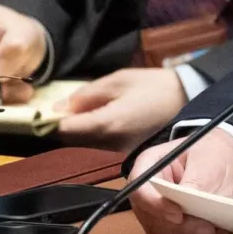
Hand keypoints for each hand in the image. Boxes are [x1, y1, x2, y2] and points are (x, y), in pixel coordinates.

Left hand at [53, 68, 188, 149]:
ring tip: (81, 110)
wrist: (189, 100)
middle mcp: (111, 144)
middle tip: (61, 107)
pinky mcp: (127, 154)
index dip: (50, 121)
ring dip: (78, 130)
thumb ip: (87, 94)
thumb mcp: (119, 80)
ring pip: (85, 145)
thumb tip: (59, 107)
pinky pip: (100, 146)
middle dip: (63, 125)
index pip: (65, 130)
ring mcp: (120, 152)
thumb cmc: (154, 86)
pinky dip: (92, 134)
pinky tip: (98, 118)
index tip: (43, 110)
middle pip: (72, 141)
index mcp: (108, 123)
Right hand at [129, 132, 232, 233]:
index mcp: (149, 165)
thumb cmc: (210, 153)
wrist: (221, 162)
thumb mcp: (208, 159)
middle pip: (152, 217)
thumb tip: (190, 202)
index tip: (178, 214)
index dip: (156, 205)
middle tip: (208, 230)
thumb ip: (197, 180)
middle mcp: (147, 192)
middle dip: (182, 228)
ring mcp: (155, 212)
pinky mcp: (168, 228)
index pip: (140, 188)